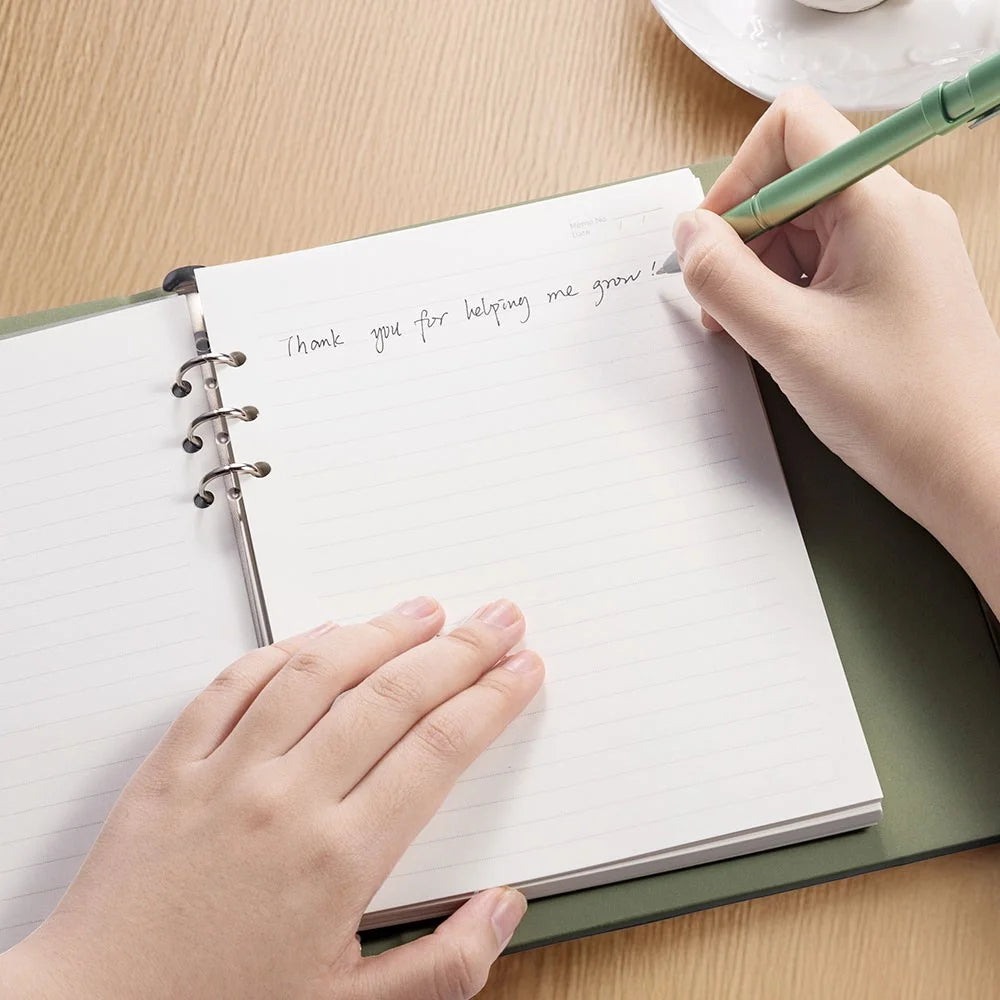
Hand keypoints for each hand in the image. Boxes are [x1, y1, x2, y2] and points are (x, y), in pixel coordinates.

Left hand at [0, 597, 542, 999]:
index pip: (440, 749)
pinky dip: (284, 647)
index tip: (521, 669)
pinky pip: (234, 684)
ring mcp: (226, 774)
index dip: (492, 699)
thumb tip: (503, 910)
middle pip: (394, 696)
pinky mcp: (175, 765)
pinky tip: (320, 633)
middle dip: (460, 650)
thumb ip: (442, 966)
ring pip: (319, 672)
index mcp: (340, 859)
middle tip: (496, 620)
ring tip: (424, 610)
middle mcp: (287, 801)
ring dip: (380, 631)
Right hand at [672, 89, 999, 610]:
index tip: (710, 244)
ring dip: (761, 275)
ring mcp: (900, 250)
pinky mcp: (896, 287)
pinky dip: (788, 295)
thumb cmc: (901, 409)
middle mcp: (896, 214)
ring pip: (804, 230)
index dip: (737, 179)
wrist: (972, 471)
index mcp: (879, 205)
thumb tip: (686, 232)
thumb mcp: (788, 340)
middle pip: (792, 184)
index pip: (793, 127)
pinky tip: (780, 341)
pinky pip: (826, 266)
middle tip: (722, 308)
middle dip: (743, 241)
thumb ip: (724, 278)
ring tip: (751, 334)